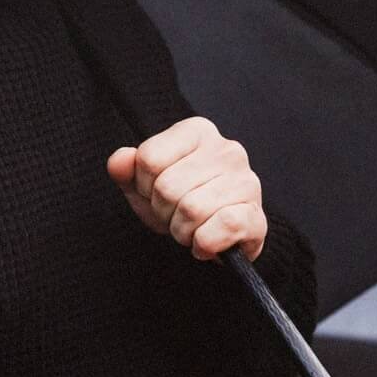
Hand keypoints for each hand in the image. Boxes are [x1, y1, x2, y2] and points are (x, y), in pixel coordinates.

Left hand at [106, 116, 265, 260]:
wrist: (217, 238)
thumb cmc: (180, 203)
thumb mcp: (144, 185)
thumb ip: (126, 169)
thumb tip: (120, 160)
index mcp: (197, 131)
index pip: (148, 158)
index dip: (143, 185)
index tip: (156, 192)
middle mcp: (227, 150)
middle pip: (167, 187)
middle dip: (163, 211)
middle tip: (176, 214)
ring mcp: (246, 182)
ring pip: (191, 210)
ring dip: (182, 231)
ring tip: (191, 228)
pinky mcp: (257, 217)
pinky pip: (218, 230)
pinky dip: (204, 244)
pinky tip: (207, 242)